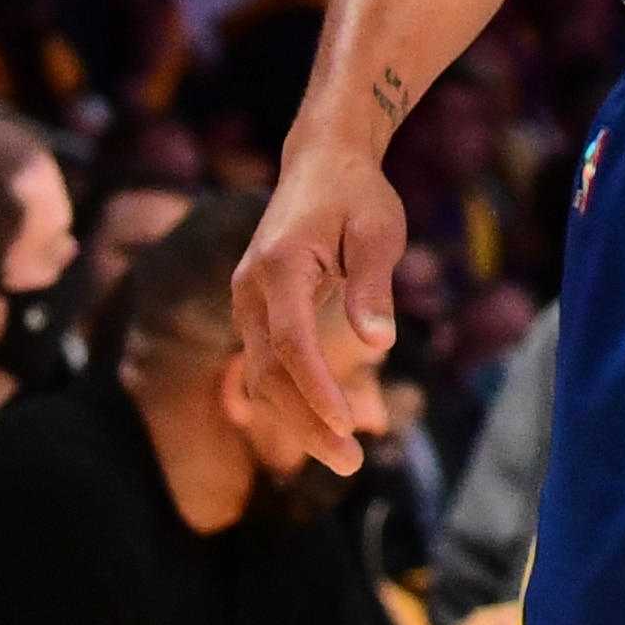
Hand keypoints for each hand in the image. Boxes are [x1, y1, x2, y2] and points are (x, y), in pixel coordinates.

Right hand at [233, 133, 404, 475]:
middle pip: (270, 372)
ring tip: (343, 456)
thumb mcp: (377, 231)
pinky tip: (319, 428)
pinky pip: (265, 366)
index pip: (291, 342)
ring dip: (297, 420)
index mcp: (278, 267)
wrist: (321, 162)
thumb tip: (378, 341)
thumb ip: (372, 285)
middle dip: (306, 422)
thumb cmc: (356, 194)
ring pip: (262, 377)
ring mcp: (246, 303)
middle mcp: (250, 290)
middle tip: (350, 462)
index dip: (316, 388)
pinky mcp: (255, 311)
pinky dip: (288, 400)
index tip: (346, 425)